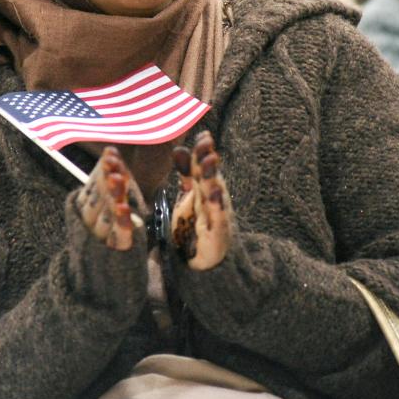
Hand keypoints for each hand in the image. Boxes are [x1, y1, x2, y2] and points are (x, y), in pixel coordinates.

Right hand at [76, 146, 140, 250]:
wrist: (98, 277)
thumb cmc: (104, 231)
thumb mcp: (102, 205)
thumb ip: (105, 182)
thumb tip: (110, 150)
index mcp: (84, 209)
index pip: (92, 186)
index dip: (101, 169)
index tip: (110, 152)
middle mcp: (89, 222)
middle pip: (97, 198)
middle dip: (105, 178)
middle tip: (112, 161)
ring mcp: (101, 238)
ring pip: (107, 214)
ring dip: (112, 195)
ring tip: (118, 178)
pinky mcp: (116, 251)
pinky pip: (119, 236)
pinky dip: (121, 223)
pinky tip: (124, 209)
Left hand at [171, 131, 232, 270]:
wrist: (210, 263)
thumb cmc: (198, 226)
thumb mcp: (189, 196)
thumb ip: (186, 174)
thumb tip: (179, 148)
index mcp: (204, 189)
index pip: (201, 165)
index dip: (201, 150)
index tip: (201, 134)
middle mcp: (213, 198)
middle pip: (209, 174)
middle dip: (207, 157)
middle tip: (205, 140)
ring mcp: (217, 215)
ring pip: (216, 192)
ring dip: (213, 176)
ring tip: (210, 160)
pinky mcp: (219, 233)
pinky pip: (218, 218)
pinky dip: (217, 206)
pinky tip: (214, 193)